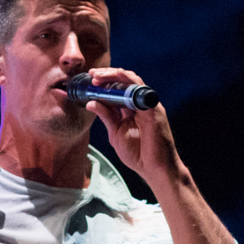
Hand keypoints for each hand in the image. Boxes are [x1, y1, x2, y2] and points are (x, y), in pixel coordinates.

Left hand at [84, 67, 185, 188]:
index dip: (104, 83)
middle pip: (125, 81)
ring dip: (115, 76)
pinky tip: (117, 80)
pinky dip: (129, 83)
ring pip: (133, 82)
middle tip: (92, 74)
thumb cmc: (137, 153)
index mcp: (131, 108)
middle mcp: (141, 103)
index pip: (118, 89)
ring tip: (99, 76)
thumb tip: (91, 103)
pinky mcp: (154, 110)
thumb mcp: (115, 133)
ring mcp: (149, 105)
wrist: (154, 169)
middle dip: (107, 75)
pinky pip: (142, 91)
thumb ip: (106, 117)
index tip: (89, 80)